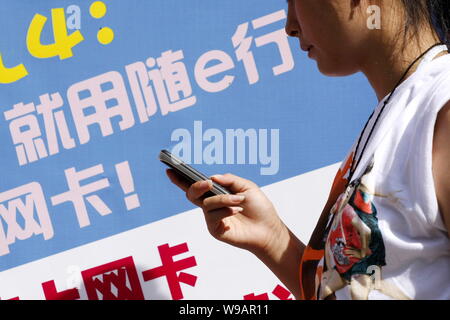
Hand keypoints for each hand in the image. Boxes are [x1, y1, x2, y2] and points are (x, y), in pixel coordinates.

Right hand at [166, 170, 286, 254]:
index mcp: (216, 194)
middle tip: (208, 184)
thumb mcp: (247, 187)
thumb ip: (229, 180)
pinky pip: (213, 216)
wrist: (269, 229)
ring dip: (223, 199)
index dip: (180, 179)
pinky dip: (225, 210)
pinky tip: (236, 210)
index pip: (194, 185)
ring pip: (206, 203)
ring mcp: (211, 218)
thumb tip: (211, 178)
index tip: (170, 169)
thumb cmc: (259, 208)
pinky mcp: (215, 230)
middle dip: (196, 186)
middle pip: (191, 194)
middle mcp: (211, 206)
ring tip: (239, 201)